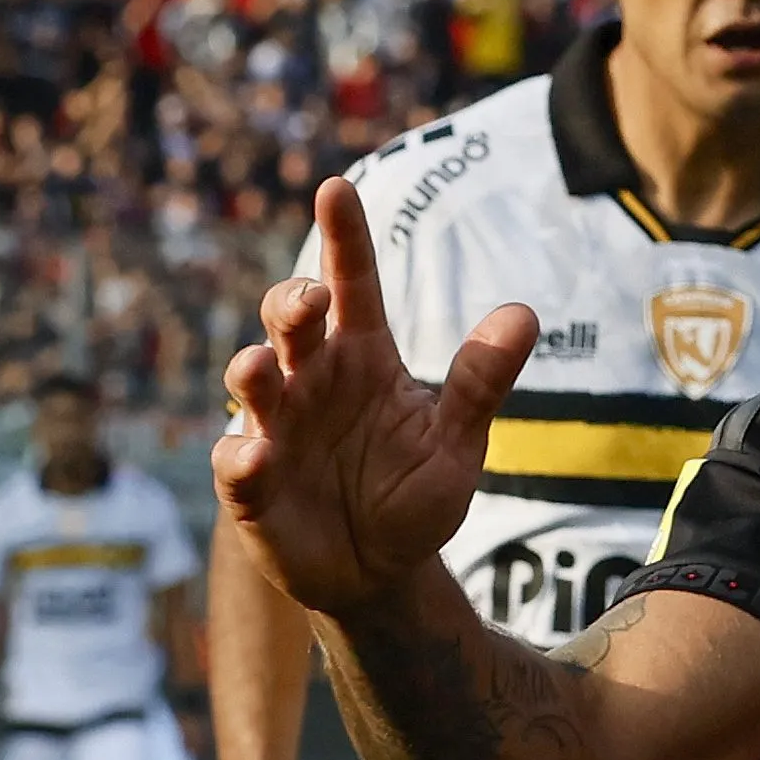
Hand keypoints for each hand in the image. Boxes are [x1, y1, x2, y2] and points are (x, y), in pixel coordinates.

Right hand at [220, 174, 528, 622]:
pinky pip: (236, 463)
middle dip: (292, 302)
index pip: (353, 285)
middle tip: (313, 298)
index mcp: (362, 358)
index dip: (344, 238)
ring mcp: (275, 428)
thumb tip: (523, 314)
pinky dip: (241, 458)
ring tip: (263, 365)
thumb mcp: (456, 442)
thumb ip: (481, 382)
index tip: (337, 188)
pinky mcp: (251, 484)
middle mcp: (312, 380)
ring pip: (252, 382)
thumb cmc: (412, 493)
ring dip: (254, 371)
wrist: (380, 572)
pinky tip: (255, 457)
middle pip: (291, 322)